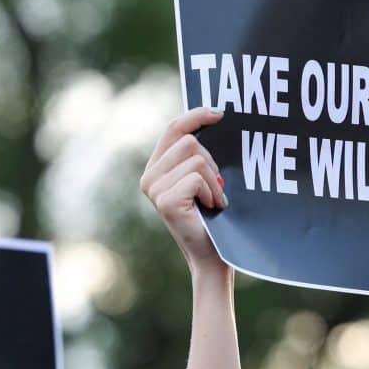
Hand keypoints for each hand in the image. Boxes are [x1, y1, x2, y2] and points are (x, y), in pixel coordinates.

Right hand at [141, 107, 228, 275]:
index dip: (196, 116)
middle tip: (214, 188)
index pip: (173, 128)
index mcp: (156, 168)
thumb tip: (214, 113)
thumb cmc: (212, 217)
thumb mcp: (203, 178)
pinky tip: (211, 207)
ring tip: (213, 200)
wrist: (212, 256)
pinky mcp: (165, 201)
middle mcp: (149, 178)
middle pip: (189, 141)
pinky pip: (197, 177)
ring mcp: (154, 190)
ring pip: (196, 158)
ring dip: (213, 180)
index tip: (220, 113)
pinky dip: (212, 192)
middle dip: (211, 163)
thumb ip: (197, 153)